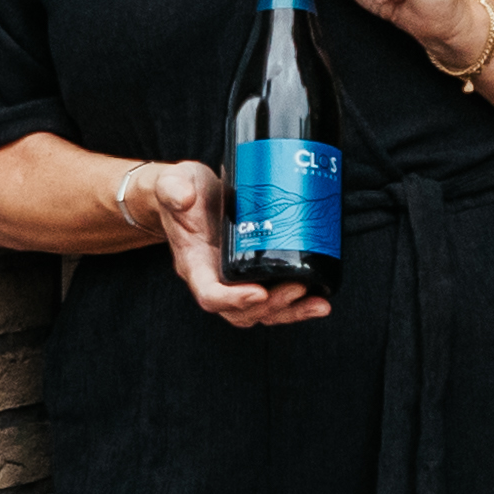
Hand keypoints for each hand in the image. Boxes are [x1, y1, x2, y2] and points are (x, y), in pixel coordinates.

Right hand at [138, 157, 330, 327]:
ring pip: (261, 311)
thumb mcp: (173, 182)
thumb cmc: (181, 190)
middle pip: (241, 311)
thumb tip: (183, 198)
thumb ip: (173, 188)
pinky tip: (321, 298)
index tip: (259, 292)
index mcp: (194, 263)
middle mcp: (214, 277)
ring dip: (290, 311)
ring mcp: (235, 279)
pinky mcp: (254, 271)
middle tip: (299, 287)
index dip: (233, 299)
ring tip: (318, 303)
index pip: (209, 294)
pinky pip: (273, 298)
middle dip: (273, 305)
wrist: (188, 193)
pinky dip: (297, 304)